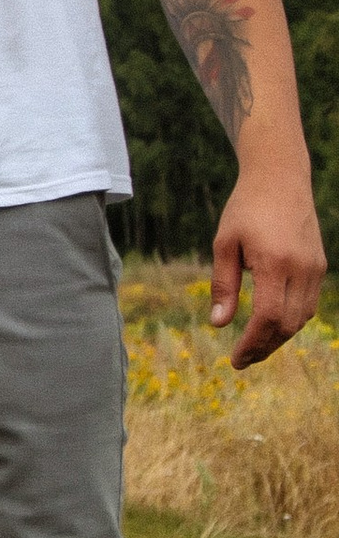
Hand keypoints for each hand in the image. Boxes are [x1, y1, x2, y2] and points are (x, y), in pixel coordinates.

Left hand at [212, 167, 326, 368]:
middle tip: (242, 360)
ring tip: (254, 347)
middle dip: (264, 347)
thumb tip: (219, 324)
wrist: (280, 178)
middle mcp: (301, 268)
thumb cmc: (245, 208)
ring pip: (302, 318)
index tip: (235, 359)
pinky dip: (291, 320)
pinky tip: (271, 325)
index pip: (268, 317)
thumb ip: (223, 284)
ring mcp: (315, 267)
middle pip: (288, 324)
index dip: (252, 343)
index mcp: (274, 262)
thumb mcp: (224, 243)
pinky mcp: (319, 265)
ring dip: (279, 337)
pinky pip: (308, 304)